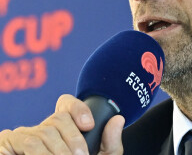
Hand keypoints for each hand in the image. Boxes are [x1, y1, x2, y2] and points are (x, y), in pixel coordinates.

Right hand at [0, 94, 124, 154]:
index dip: (78, 109)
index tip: (89, 125)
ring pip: (43, 132)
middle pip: (58, 118)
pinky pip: (23, 142)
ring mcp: (26, 135)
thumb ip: (110, 142)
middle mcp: (44, 127)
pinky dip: (38, 154)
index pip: (66, 104)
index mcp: (64, 127)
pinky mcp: (8, 145)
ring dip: (57, 151)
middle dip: (72, 138)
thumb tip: (118, 119)